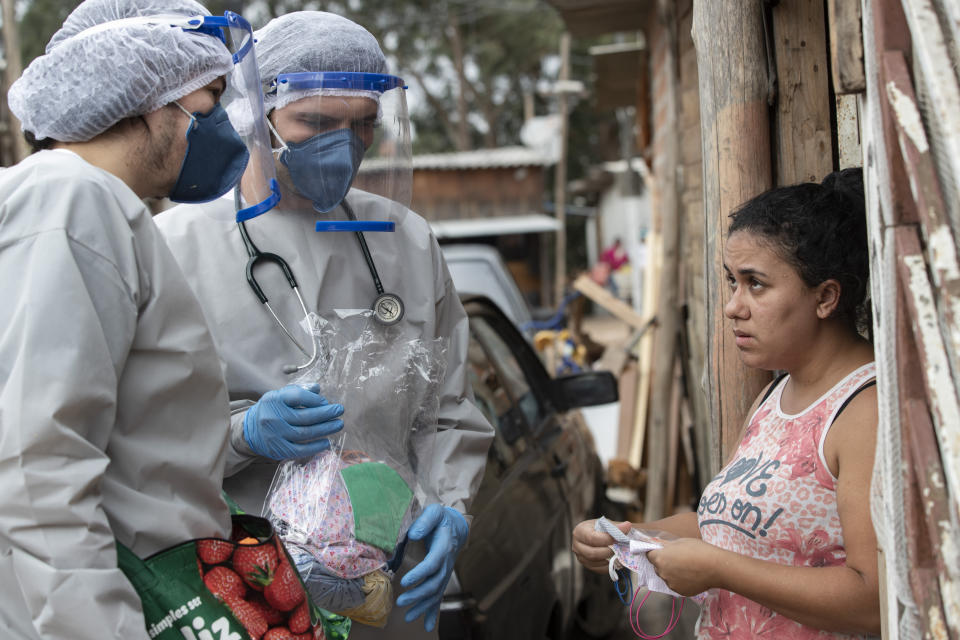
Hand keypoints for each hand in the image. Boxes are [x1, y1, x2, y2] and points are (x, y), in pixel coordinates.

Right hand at [243, 384, 343, 459]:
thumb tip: (317, 388)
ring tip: (338, 424)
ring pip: (305, 433)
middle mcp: (273, 417)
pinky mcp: (278, 449)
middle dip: (326, 414)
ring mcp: (275, 434)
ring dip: (325, 429)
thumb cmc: (272, 410)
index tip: (326, 401)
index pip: (298, 396)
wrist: (251, 431)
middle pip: (304, 416)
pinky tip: (326, 442)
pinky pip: (300, 449)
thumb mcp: (280, 396)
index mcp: (274, 400)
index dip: (315, 399)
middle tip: (339, 411)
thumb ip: (298, 391)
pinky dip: (315, 447)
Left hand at [396, 504, 468, 631]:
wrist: (456, 527)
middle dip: (418, 595)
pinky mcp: (442, 578)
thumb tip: (413, 533)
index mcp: (443, 548)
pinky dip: (433, 612)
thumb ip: (425, 521)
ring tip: (408, 616)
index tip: (405, 581)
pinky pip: (438, 597)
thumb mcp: (435, 513)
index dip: (420, 573)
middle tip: (401, 601)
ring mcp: (445, 573)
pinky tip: (428, 626)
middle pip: (434, 583)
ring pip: (436, 593)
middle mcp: (446, 564)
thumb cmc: (442, 519)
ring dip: (423, 606)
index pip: (432, 564)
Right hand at [572, 518, 630, 573]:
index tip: (621, 538)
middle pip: (593, 553)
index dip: (608, 539)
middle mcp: (576, 545)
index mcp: (580, 531)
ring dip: (610, 559)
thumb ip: (617, 526)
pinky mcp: (587, 565)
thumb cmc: (603, 528)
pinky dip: (609, 565)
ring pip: (596, 562)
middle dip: (609, 552)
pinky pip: (599, 569)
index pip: (592, 538)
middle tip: (620, 547)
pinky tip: (615, 558)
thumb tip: (627, 526)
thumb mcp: (608, 524)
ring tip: (619, 552)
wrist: (600, 535)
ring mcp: (580, 557)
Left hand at [647, 538, 718, 595]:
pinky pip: (676, 585)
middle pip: (657, 567)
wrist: (715, 567)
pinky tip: (691, 575)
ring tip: (687, 567)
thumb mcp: (680, 542)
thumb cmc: (699, 550)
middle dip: (663, 563)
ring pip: (667, 577)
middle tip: (677, 558)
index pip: (649, 555)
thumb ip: (667, 546)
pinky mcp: (680, 592)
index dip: (655, 552)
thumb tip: (660, 546)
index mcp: (660, 558)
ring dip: (672, 573)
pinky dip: (680, 581)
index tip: (661, 551)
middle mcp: (662, 573)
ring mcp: (671, 584)